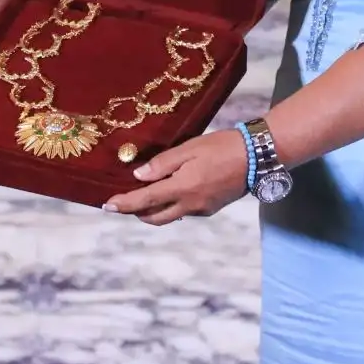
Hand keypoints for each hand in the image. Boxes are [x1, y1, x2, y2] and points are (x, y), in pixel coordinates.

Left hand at [103, 129, 249, 225]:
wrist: (256, 157)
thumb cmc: (221, 146)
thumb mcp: (189, 148)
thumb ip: (162, 164)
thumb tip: (139, 176)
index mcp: (182, 188)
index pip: (145, 201)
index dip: (124, 204)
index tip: (107, 206)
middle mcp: (190, 205)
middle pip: (155, 217)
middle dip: (137, 212)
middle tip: (124, 200)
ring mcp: (202, 210)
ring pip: (170, 216)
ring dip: (154, 209)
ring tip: (146, 193)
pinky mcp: (211, 208)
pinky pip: (184, 211)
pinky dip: (172, 205)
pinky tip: (172, 189)